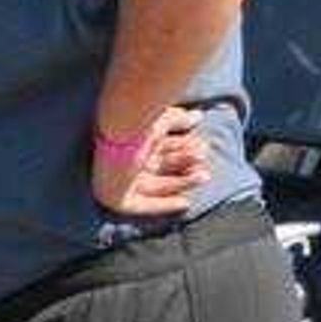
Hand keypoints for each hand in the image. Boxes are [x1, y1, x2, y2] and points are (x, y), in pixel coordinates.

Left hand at [90, 107, 210, 216]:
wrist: (117, 131)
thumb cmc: (139, 120)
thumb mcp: (163, 119)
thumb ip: (179, 120)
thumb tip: (198, 116)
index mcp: (132, 138)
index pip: (161, 146)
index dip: (183, 148)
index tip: (203, 148)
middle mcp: (124, 158)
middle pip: (161, 166)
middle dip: (185, 166)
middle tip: (205, 165)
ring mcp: (118, 178)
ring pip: (156, 184)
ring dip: (182, 182)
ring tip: (203, 175)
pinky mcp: (115, 196)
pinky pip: (142, 205)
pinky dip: (163, 204)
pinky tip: (184, 202)